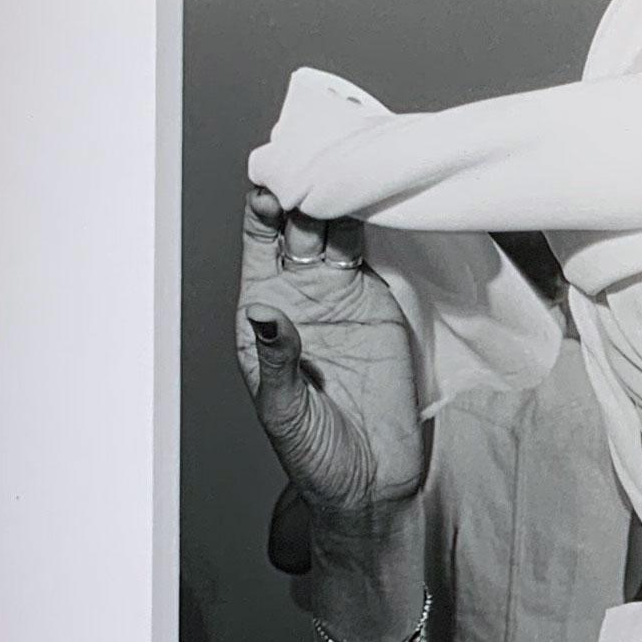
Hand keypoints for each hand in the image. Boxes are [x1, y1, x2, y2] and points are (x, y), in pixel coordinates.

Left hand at [240, 184, 428, 524]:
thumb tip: (264, 309)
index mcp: (263, 313)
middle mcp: (299, 294)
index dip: (263, 210)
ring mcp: (343, 295)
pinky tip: (382, 192)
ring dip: (342, 195)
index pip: (257, 243)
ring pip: (337, 227)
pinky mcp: (383, 303)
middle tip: (319, 157)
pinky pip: (376, 250)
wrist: (373, 483)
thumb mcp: (284, 414)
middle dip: (306, 186)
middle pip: (298, 221)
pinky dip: (378, 219)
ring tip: (352, 161)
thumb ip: (275, 361)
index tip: (274, 184)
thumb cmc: (314, 457)